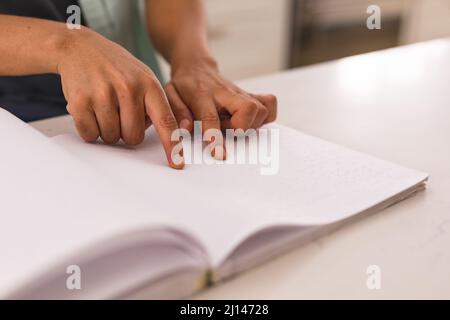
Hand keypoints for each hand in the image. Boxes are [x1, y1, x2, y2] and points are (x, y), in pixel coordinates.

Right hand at [57, 27, 182, 168]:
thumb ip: (155, 105)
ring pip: (111, 137)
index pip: (166, 121)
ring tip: (103, 108)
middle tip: (119, 114)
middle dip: (126, 132)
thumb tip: (168, 135)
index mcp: (149, 85)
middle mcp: (128, 88)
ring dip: (107, 130)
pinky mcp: (80, 101)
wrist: (80, 48)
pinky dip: (89, 129)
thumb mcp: (143, 78)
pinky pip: (90, 134)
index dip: (172, 145)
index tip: (177, 163)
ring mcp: (103, 93)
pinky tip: (90, 111)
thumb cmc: (117, 68)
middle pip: (133, 137)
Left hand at [164, 57, 276, 135]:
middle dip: (242, 127)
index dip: (216, 137)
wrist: (196, 67)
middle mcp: (225, 92)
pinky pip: (270, 104)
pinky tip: (249, 121)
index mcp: (202, 95)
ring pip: (262, 109)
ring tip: (233, 124)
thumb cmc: (183, 86)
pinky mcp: (250, 95)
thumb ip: (177, 112)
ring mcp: (241, 93)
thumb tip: (186, 130)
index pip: (211, 117)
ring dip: (251, 124)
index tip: (220, 155)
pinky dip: (265, 117)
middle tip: (228, 130)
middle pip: (248, 108)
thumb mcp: (170, 95)